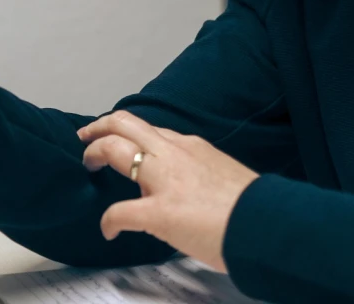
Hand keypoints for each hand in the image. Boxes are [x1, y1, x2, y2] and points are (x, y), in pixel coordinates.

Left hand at [78, 111, 258, 272]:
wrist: (268, 225)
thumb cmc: (254, 208)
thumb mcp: (224, 175)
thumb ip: (201, 174)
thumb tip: (192, 187)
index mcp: (191, 147)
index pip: (152, 129)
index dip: (129, 131)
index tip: (119, 137)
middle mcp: (174, 154)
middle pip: (125, 123)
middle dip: (99, 127)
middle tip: (85, 137)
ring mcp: (164, 181)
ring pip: (116, 148)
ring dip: (95, 153)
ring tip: (89, 165)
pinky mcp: (159, 212)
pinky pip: (120, 212)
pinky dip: (109, 220)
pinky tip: (108, 229)